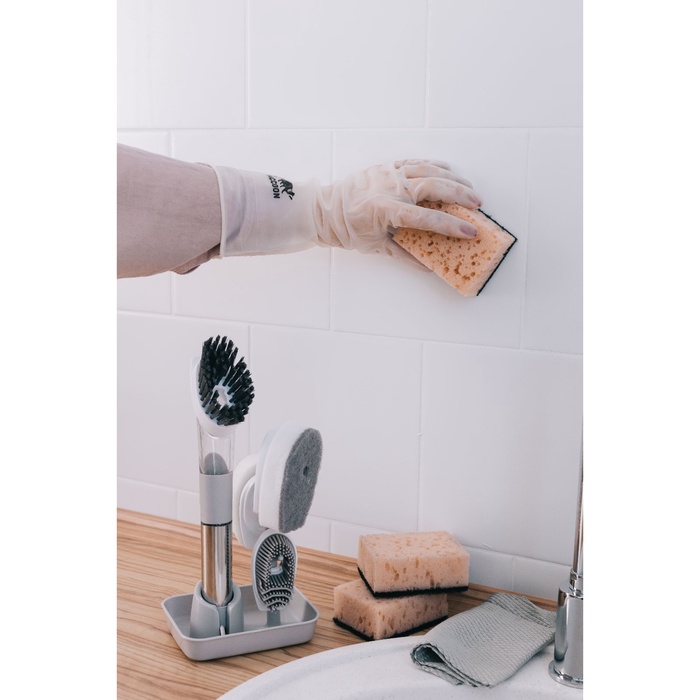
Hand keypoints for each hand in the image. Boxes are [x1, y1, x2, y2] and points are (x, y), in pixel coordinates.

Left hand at [316, 159, 482, 261]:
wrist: (325, 209)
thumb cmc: (348, 231)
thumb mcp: (376, 248)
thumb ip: (404, 256)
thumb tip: (429, 268)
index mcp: (385, 210)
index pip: (427, 219)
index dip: (451, 226)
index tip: (471, 232)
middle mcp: (389, 188)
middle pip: (434, 187)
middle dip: (459, 196)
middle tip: (477, 206)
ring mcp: (388, 173)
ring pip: (428, 170)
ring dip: (452, 179)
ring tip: (470, 189)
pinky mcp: (386, 166)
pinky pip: (416, 162)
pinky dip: (435, 165)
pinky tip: (449, 171)